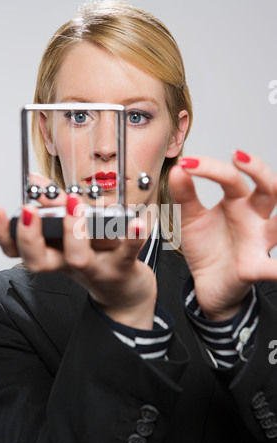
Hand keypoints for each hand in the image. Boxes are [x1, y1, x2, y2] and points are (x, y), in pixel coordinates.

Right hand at [0, 189, 155, 329]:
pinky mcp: (122, 267)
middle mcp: (68, 263)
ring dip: (73, 231)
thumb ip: (56, 207)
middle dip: (30, 236)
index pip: (17, 249)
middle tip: (31, 211)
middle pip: (38, 261)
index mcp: (53, 253)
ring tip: (76, 206)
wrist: (125, 291)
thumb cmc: (97, 257)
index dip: (2, 232)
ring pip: (78, 258)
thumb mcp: (73, 234)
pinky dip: (132, 237)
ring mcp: (94, 267)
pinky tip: (136, 221)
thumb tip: (35, 182)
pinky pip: (127, 253)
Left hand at [169, 150, 276, 320]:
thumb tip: (178, 168)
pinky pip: (272, 268)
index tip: (187, 163)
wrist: (207, 283)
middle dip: (258, 170)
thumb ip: (185, 195)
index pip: (232, 178)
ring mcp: (259, 241)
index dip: (211, 168)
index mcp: (238, 202)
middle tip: (238, 157)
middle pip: (269, 188)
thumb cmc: (206, 247)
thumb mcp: (191, 219)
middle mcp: (254, 217)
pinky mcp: (255, 267)